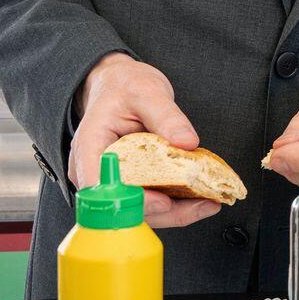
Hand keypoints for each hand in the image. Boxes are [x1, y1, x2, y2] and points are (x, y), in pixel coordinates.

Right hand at [72, 53, 220, 229]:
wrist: (119, 86)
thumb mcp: (147, 92)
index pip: (101, 186)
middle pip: (122, 207)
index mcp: (90, 147)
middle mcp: (95, 172)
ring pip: (139, 212)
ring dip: (175, 213)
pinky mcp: (130, 186)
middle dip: (164, 211)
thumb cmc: (125, 87)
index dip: (129, 200)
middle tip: (202, 203)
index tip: (163, 200)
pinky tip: (201, 200)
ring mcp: (112, 182)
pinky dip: (175, 206)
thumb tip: (187, 142)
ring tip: (208, 203)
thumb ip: (166, 116)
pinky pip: (150, 204)